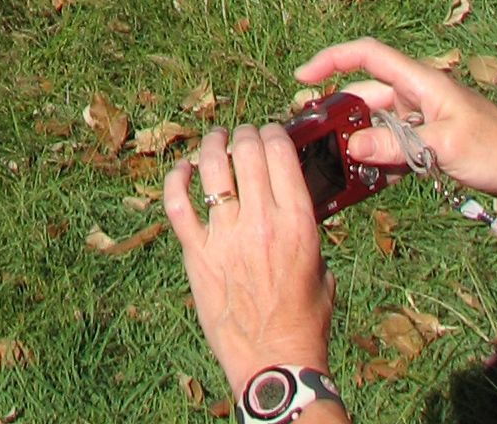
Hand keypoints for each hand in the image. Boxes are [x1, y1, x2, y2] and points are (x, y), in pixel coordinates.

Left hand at [164, 123, 333, 402]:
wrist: (276, 364)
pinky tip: (183, 170)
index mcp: (297, 223)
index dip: (273, 132)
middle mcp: (260, 222)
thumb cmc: (304, 321)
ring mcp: (224, 237)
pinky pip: (177, 204)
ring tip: (215, 140)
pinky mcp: (197, 254)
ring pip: (211, 167)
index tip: (270, 132)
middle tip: (243, 135)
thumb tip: (294, 197)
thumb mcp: (320, 266)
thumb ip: (306, 228)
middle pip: (246, 151)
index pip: (280, 152)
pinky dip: (176, 179)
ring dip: (212, 145)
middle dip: (245, 134)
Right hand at [296, 38, 496, 200]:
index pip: (366, 55)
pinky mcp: (431, 140)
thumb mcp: (443, 147)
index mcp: (419, 82)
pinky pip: (395, 143)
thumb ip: (395, 147)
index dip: (331, 60)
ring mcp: (424, 118)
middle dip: (339, 109)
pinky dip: (380, 155)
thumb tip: (350, 147)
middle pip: (367, 93)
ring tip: (337, 160)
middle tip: (313, 132)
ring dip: (360, 138)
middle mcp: (417, 94)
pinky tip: (369, 176)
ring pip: (379, 123)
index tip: (303, 78)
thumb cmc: (496, 149)